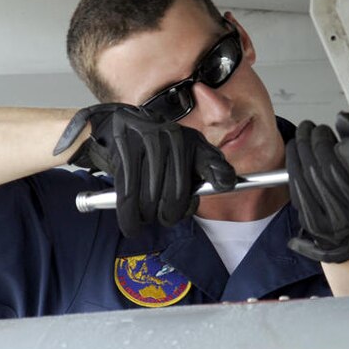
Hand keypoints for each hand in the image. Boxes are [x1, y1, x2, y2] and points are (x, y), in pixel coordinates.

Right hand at [55, 103, 235, 236]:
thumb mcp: (189, 151)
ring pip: (151, 200)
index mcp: (191, 141)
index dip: (221, 179)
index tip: (224, 188)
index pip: (212, 165)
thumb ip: (209, 167)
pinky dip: (129, 217)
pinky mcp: (125, 149)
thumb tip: (227, 183)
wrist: (121, 124)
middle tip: (162, 216)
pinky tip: (132, 224)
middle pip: (176, 196)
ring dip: (147, 217)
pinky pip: (128, 195)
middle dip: (169, 215)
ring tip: (145, 215)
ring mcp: (147, 141)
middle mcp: (172, 138)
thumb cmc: (159, 147)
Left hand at [285, 112, 348, 262]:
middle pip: (330, 168)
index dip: (343, 142)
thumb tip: (343, 119)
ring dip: (303, 147)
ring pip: (311, 175)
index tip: (336, 127)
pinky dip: (293, 163)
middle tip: (314, 128)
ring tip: (303, 133)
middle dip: (318, 141)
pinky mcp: (312, 222)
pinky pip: (297, 187)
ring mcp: (333, 220)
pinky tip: (294, 150)